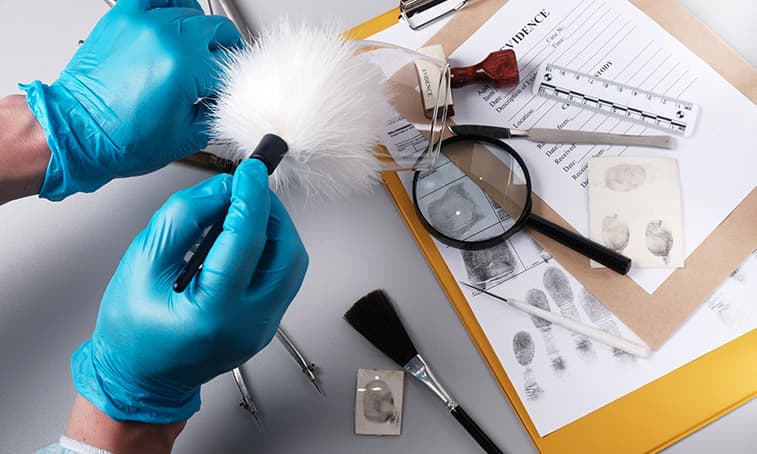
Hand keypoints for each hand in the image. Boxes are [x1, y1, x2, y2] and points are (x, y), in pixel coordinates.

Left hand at [21, 0, 241, 200]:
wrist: (77, 133)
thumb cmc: (120, 138)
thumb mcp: (186, 136)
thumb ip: (214, 112)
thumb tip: (223, 99)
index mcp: (186, 67)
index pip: (229, 67)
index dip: (233, 84)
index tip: (228, 91)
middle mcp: (166, 38)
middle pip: (217, 32)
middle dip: (224, 55)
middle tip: (218, 73)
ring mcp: (144, 23)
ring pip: (192, 12)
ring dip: (201, 32)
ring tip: (198, 50)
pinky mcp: (124, 18)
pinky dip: (172, 4)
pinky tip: (176, 18)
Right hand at [72, 159, 308, 422]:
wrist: (140, 379)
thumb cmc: (131, 330)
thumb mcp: (143, 263)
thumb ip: (183, 219)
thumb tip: (221, 188)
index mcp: (213, 314)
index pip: (247, 242)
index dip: (251, 198)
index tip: (251, 171)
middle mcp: (249, 324)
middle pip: (286, 254)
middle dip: (271, 213)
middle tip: (247, 191)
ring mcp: (263, 328)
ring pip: (292, 264)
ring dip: (275, 230)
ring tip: (243, 212)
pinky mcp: (267, 325)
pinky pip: (283, 278)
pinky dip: (271, 250)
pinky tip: (245, 238)